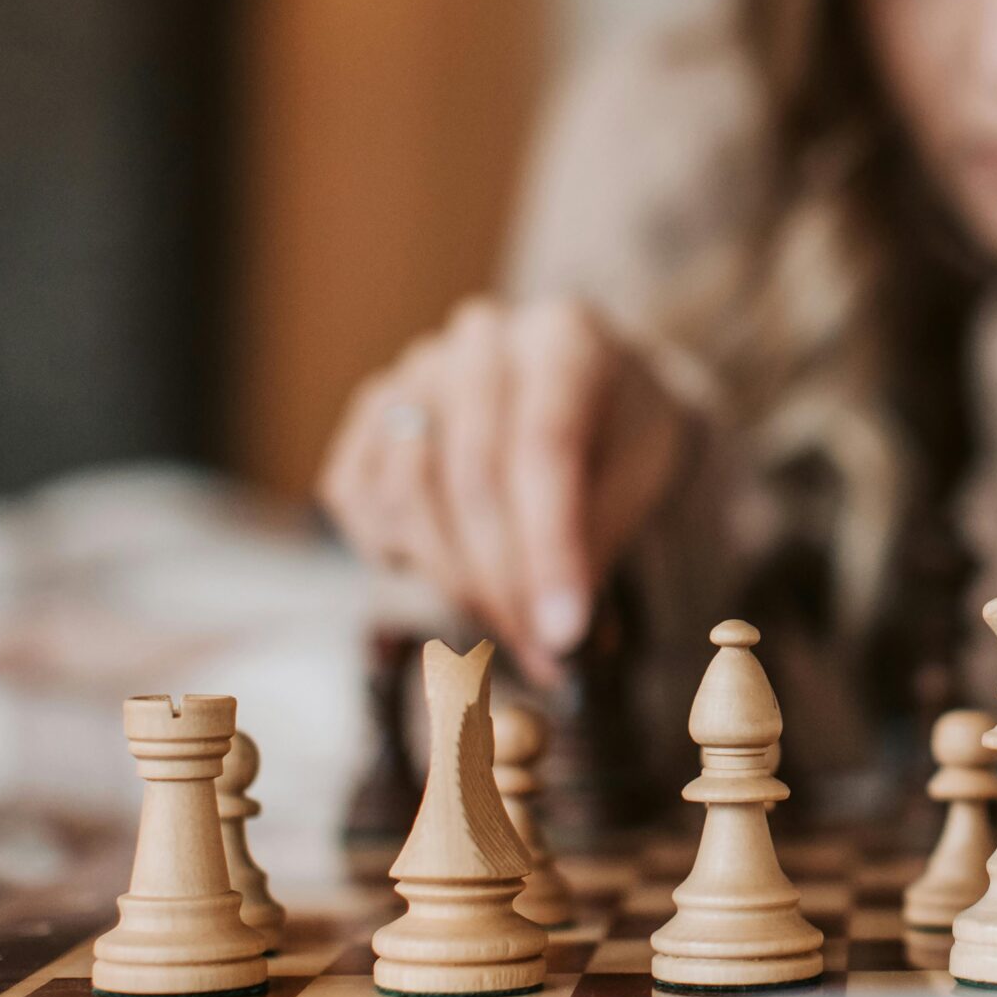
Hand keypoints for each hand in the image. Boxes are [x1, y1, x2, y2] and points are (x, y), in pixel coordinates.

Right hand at [318, 296, 688, 687]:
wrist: (584, 388)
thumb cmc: (618, 433)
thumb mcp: (641, 472)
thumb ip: (599, 537)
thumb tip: (556, 632)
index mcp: (564, 340)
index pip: (544, 448)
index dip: (548, 550)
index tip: (562, 635)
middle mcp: (479, 343)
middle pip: (470, 477)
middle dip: (503, 585)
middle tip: (539, 656)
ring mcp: (414, 370)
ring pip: (405, 494)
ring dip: (451, 582)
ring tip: (507, 627)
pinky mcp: (371, 409)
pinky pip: (355, 495)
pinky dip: (392, 551)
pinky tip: (446, 570)